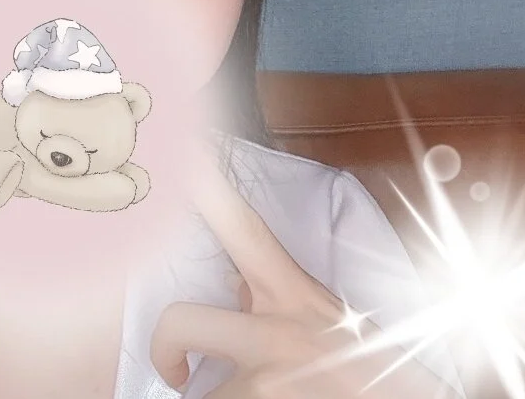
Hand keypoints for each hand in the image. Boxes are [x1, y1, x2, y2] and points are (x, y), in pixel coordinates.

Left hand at [149, 164, 458, 397]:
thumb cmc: (361, 365)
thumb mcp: (321, 315)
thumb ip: (274, 294)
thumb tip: (231, 281)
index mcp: (291, 292)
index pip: (240, 226)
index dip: (202, 187)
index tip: (176, 150)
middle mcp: (276, 331)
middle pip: (178, 323)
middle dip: (163, 350)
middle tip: (173, 368)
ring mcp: (266, 378)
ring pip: (199, 390)